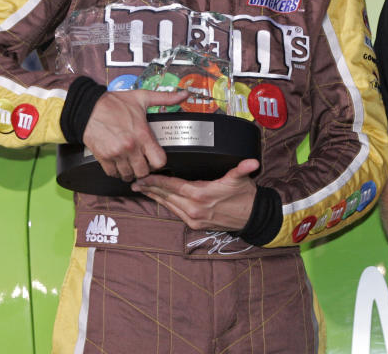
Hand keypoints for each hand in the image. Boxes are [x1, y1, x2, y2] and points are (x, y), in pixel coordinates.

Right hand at [82, 89, 187, 181]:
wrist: (88, 107)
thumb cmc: (115, 103)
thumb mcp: (143, 98)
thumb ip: (166, 98)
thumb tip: (185, 94)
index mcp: (142, 135)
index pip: (159, 161)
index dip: (159, 162)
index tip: (156, 157)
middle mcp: (130, 147)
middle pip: (144, 172)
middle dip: (145, 168)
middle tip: (143, 162)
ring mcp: (116, 154)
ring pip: (128, 175)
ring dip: (131, 171)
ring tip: (131, 163)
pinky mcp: (103, 158)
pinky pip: (112, 174)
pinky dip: (116, 171)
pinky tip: (119, 163)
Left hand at [131, 158, 259, 230]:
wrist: (252, 218)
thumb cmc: (245, 197)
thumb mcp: (242, 179)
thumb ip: (243, 168)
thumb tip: (251, 162)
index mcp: (202, 194)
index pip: (173, 185)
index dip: (157, 180)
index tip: (144, 176)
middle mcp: (194, 208)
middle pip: (166, 196)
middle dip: (150, 188)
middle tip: (135, 182)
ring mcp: (194, 218)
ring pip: (168, 205)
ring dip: (155, 197)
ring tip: (142, 190)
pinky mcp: (195, 224)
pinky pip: (175, 212)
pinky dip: (165, 204)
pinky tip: (159, 199)